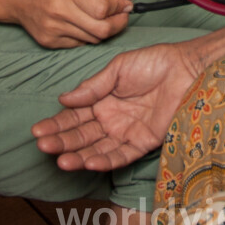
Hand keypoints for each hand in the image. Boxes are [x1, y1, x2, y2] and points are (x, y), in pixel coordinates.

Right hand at [4, 0, 136, 47]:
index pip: (103, 8)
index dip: (119, 8)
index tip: (126, 4)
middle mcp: (59, 11)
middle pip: (101, 29)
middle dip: (119, 24)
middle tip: (123, 16)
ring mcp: (53, 29)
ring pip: (93, 39)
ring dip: (105, 30)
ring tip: (105, 18)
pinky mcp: (49, 42)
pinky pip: (79, 44)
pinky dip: (88, 35)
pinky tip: (85, 23)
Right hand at [32, 40, 207, 169]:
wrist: (187, 68)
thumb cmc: (155, 62)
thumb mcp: (118, 69)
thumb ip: (92, 86)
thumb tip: (63, 99)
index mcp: (102, 100)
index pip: (74, 116)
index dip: (56, 124)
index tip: (37, 131)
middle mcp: (111, 119)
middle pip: (82, 135)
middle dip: (61, 142)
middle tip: (43, 146)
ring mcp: (126, 132)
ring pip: (97, 149)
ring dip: (78, 156)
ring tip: (61, 160)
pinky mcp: (143, 142)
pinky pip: (121, 155)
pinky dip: (105, 160)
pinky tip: (88, 162)